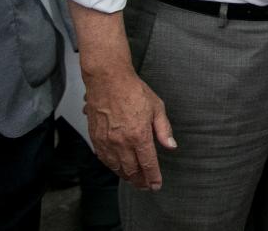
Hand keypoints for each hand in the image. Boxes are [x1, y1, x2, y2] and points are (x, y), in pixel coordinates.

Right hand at [83, 67, 176, 189]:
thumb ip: (164, 130)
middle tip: (145, 186)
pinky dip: (112, 167)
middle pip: (132, 170)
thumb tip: (171, 146)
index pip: (148, 164)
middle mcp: (122, 142)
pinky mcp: (96, 138)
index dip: (153, 177)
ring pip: (116, 167)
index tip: (156, 185)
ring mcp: (107, 141)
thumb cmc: (134, 91)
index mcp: (139, 135)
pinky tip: (118, 168)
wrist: (108, 81)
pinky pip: (104, 159)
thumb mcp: (157, 108)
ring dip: (126, 176)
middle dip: (140, 181)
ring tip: (134, 179)